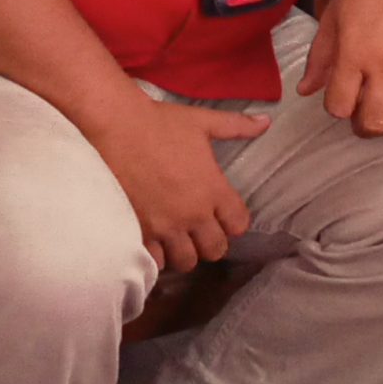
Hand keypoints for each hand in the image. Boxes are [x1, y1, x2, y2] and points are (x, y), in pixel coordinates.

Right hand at [86, 97, 262, 272]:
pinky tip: (155, 240)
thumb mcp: (203, 122)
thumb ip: (237, 126)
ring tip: (177, 237)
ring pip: (186, 261)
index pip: (239, 225)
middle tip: (200, 230)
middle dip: (211, 242)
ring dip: (184, 252)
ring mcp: (165, 226)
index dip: (234, 222)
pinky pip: (155, 261)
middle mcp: (193, 214)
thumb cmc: (161, 123)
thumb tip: (266, 123)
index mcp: (213, 190)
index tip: (224, 214)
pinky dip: (157, 255)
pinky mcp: (139, 231)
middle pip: (215, 250)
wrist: (116, 126)